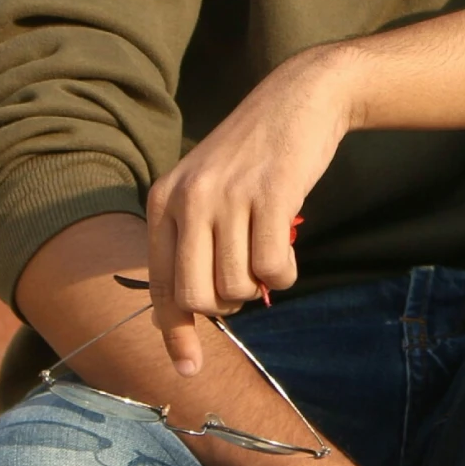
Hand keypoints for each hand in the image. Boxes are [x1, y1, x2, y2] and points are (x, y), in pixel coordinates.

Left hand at [146, 46, 356, 374]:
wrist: (303, 95)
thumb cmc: (259, 153)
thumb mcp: (209, 188)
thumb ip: (194, 239)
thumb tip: (194, 311)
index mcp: (164, 201)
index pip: (161, 286)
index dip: (176, 334)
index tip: (189, 370)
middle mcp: (188, 199)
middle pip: (197, 297)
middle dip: (227, 306)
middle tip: (247, 284)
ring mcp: (229, 196)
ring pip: (236, 286)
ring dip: (260, 287)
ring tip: (271, 257)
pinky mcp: (271, 194)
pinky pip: (273, 267)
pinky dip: (285, 274)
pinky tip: (289, 254)